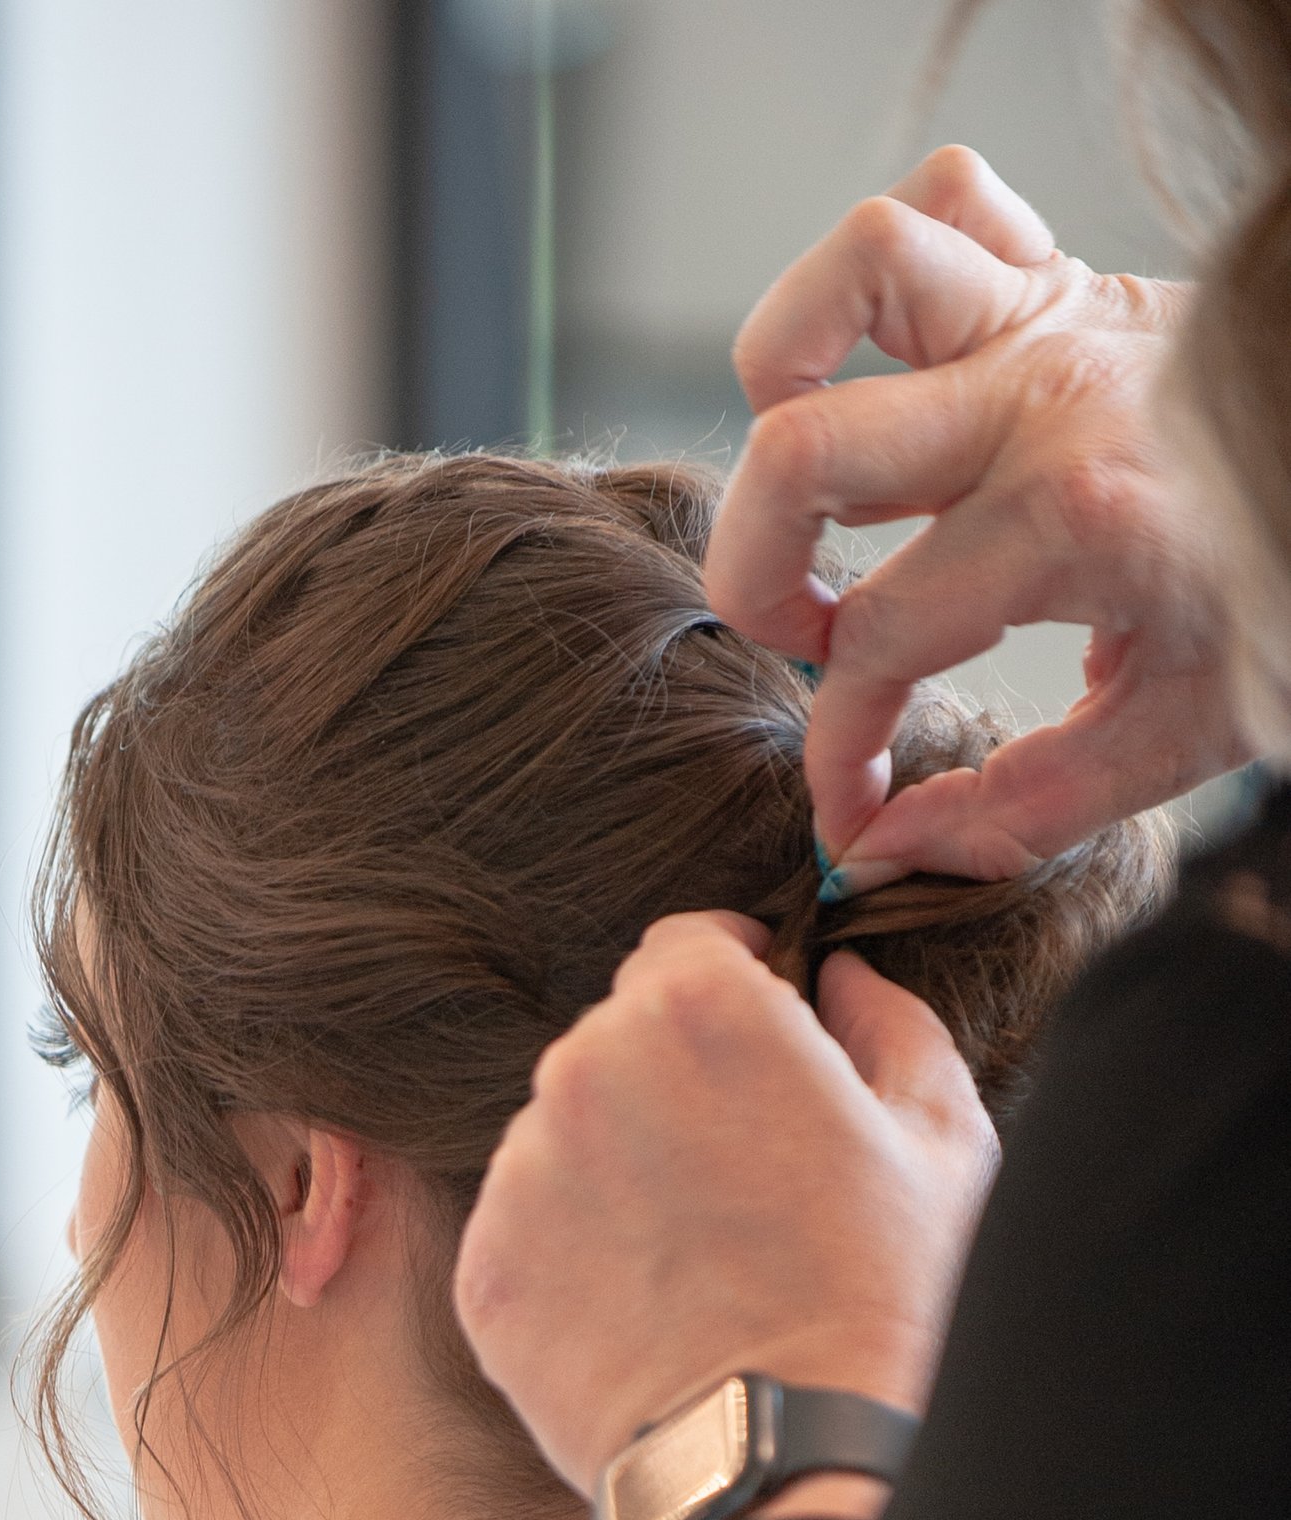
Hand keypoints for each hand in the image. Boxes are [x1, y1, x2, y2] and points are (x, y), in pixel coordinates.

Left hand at [454, 914, 997, 1499]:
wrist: (786, 1464)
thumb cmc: (883, 1300)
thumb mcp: (939, 1140)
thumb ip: (889, 1026)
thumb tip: (842, 980)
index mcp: (697, 1008)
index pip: (681, 946)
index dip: (729, 980)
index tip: (758, 1029)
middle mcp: (584, 1070)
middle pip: (615, 1041)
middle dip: (671, 1082)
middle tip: (741, 1171)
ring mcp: (520, 1175)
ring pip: (563, 1136)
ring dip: (617, 1168)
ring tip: (697, 1256)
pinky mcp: (485, 1272)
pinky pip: (527, 1232)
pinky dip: (575, 1257)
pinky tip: (648, 1308)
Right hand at [708, 143, 1244, 876]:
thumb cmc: (1289, 598)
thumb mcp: (1178, 737)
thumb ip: (1019, 811)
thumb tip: (885, 845)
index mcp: (1072, 520)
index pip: (879, 643)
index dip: (836, 749)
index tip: (850, 806)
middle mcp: (1041, 399)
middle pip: (802, 452)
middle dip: (756, 571)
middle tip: (803, 632)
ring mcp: (1050, 317)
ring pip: (859, 268)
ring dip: (788, 368)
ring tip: (809, 469)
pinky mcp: (1065, 273)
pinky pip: (948, 199)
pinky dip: (888, 270)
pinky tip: (890, 366)